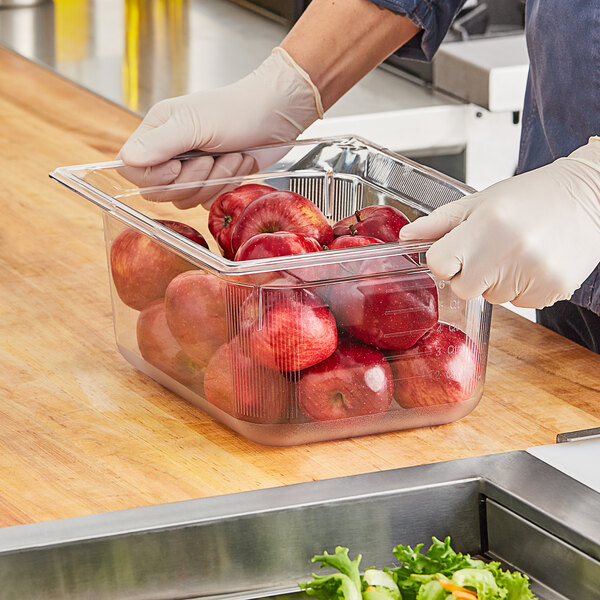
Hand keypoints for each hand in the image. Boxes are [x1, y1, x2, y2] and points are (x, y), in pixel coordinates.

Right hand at [117, 47, 322, 208]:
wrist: (276, 115)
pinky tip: (239, 165)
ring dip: (215, 181)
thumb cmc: (237, 109)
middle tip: (212, 158)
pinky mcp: (213, 182)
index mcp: (156, 132)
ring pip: (187, 199)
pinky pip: (208, 202)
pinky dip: (227, 187)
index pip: (132, 170)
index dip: (154, 177)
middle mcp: (169, 153)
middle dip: (192, 180)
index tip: (178, 167)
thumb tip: (127, 159)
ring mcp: (191, 170)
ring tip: (232, 156)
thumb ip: (160, 143)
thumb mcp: (195, 123)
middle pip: (160, 191)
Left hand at [399, 137, 599, 308]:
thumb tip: (406, 237)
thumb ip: (440, 222)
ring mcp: (533, 273)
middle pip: (463, 288)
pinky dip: (522, 289)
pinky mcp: (552, 289)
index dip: (443, 260)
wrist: (591, 196)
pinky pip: (519, 304)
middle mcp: (508, 251)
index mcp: (485, 225)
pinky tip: (533, 263)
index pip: (439, 265)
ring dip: (497, 282)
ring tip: (516, 253)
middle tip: (489, 251)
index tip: (455, 252)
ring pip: (492, 298)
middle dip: (469, 274)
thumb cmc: (532, 196)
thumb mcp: (481, 200)